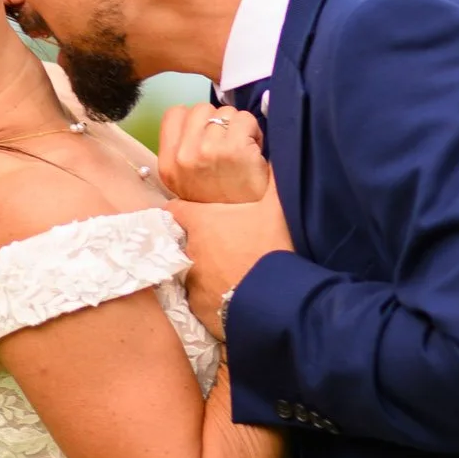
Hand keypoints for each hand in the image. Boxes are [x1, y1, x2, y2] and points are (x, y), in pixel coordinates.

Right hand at [158, 102, 268, 204]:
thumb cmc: (216, 202)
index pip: (174, 113)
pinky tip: (254, 150)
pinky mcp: (235, 148)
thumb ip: (181, 151)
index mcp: (168, 163)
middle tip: (227, 143)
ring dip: (237, 126)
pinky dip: (253, 131)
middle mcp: (184, 155)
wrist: (243, 231)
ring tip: (241, 149)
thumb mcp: (183, 181)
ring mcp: (209, 150)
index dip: (194, 118)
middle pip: (201, 109)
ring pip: (225, 112)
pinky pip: (245, 119)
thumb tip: (193, 121)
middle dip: (217, 121)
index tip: (206, 132)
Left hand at [169, 174, 293, 334]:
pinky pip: (200, 300)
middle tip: (223, 245)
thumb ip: (273, 177)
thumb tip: (282, 147)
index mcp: (201, 223)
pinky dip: (211, 298)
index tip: (199, 214)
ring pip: (190, 272)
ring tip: (229, 274)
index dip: (186, 211)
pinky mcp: (198, 309)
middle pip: (183, 242)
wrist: (277, 300)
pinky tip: (232, 296)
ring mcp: (191, 283)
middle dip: (198, 242)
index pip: (176, 210)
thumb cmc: (273, 248)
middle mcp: (188, 251)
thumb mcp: (277, 207)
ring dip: (205, 271)